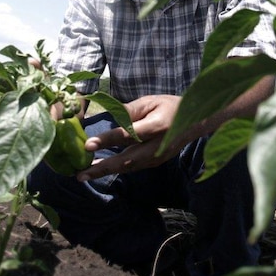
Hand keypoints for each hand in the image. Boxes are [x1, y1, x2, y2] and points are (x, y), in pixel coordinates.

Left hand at [77, 95, 192, 180]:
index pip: (128, 135)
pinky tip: (101, 168)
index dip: (107, 140)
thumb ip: (130, 110)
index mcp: (157, 127)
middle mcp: (157, 146)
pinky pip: (133, 167)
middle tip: (80, 174)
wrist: (195, 123)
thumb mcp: (150, 101)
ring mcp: (157, 158)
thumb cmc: (170, 107)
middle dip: (102, 168)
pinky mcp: (155, 163)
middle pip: (126, 160)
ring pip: (128, 167)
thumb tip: (109, 115)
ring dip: (106, 171)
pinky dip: (116, 169)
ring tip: (85, 174)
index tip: (88, 145)